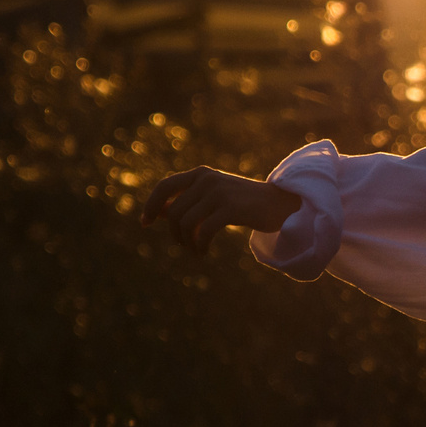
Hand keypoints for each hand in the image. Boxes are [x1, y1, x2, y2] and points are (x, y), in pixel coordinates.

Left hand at [141, 165, 303, 252]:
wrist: (280, 204)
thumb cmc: (244, 204)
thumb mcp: (212, 198)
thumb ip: (187, 201)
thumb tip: (159, 211)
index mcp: (201, 174)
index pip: (164, 187)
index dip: (152, 206)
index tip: (145, 223)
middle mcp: (208, 179)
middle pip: (174, 212)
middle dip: (175, 234)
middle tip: (185, 246)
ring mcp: (219, 192)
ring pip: (186, 223)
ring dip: (187, 243)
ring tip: (196, 251)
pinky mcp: (231, 208)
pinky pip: (203, 232)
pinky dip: (199, 246)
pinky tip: (203, 252)